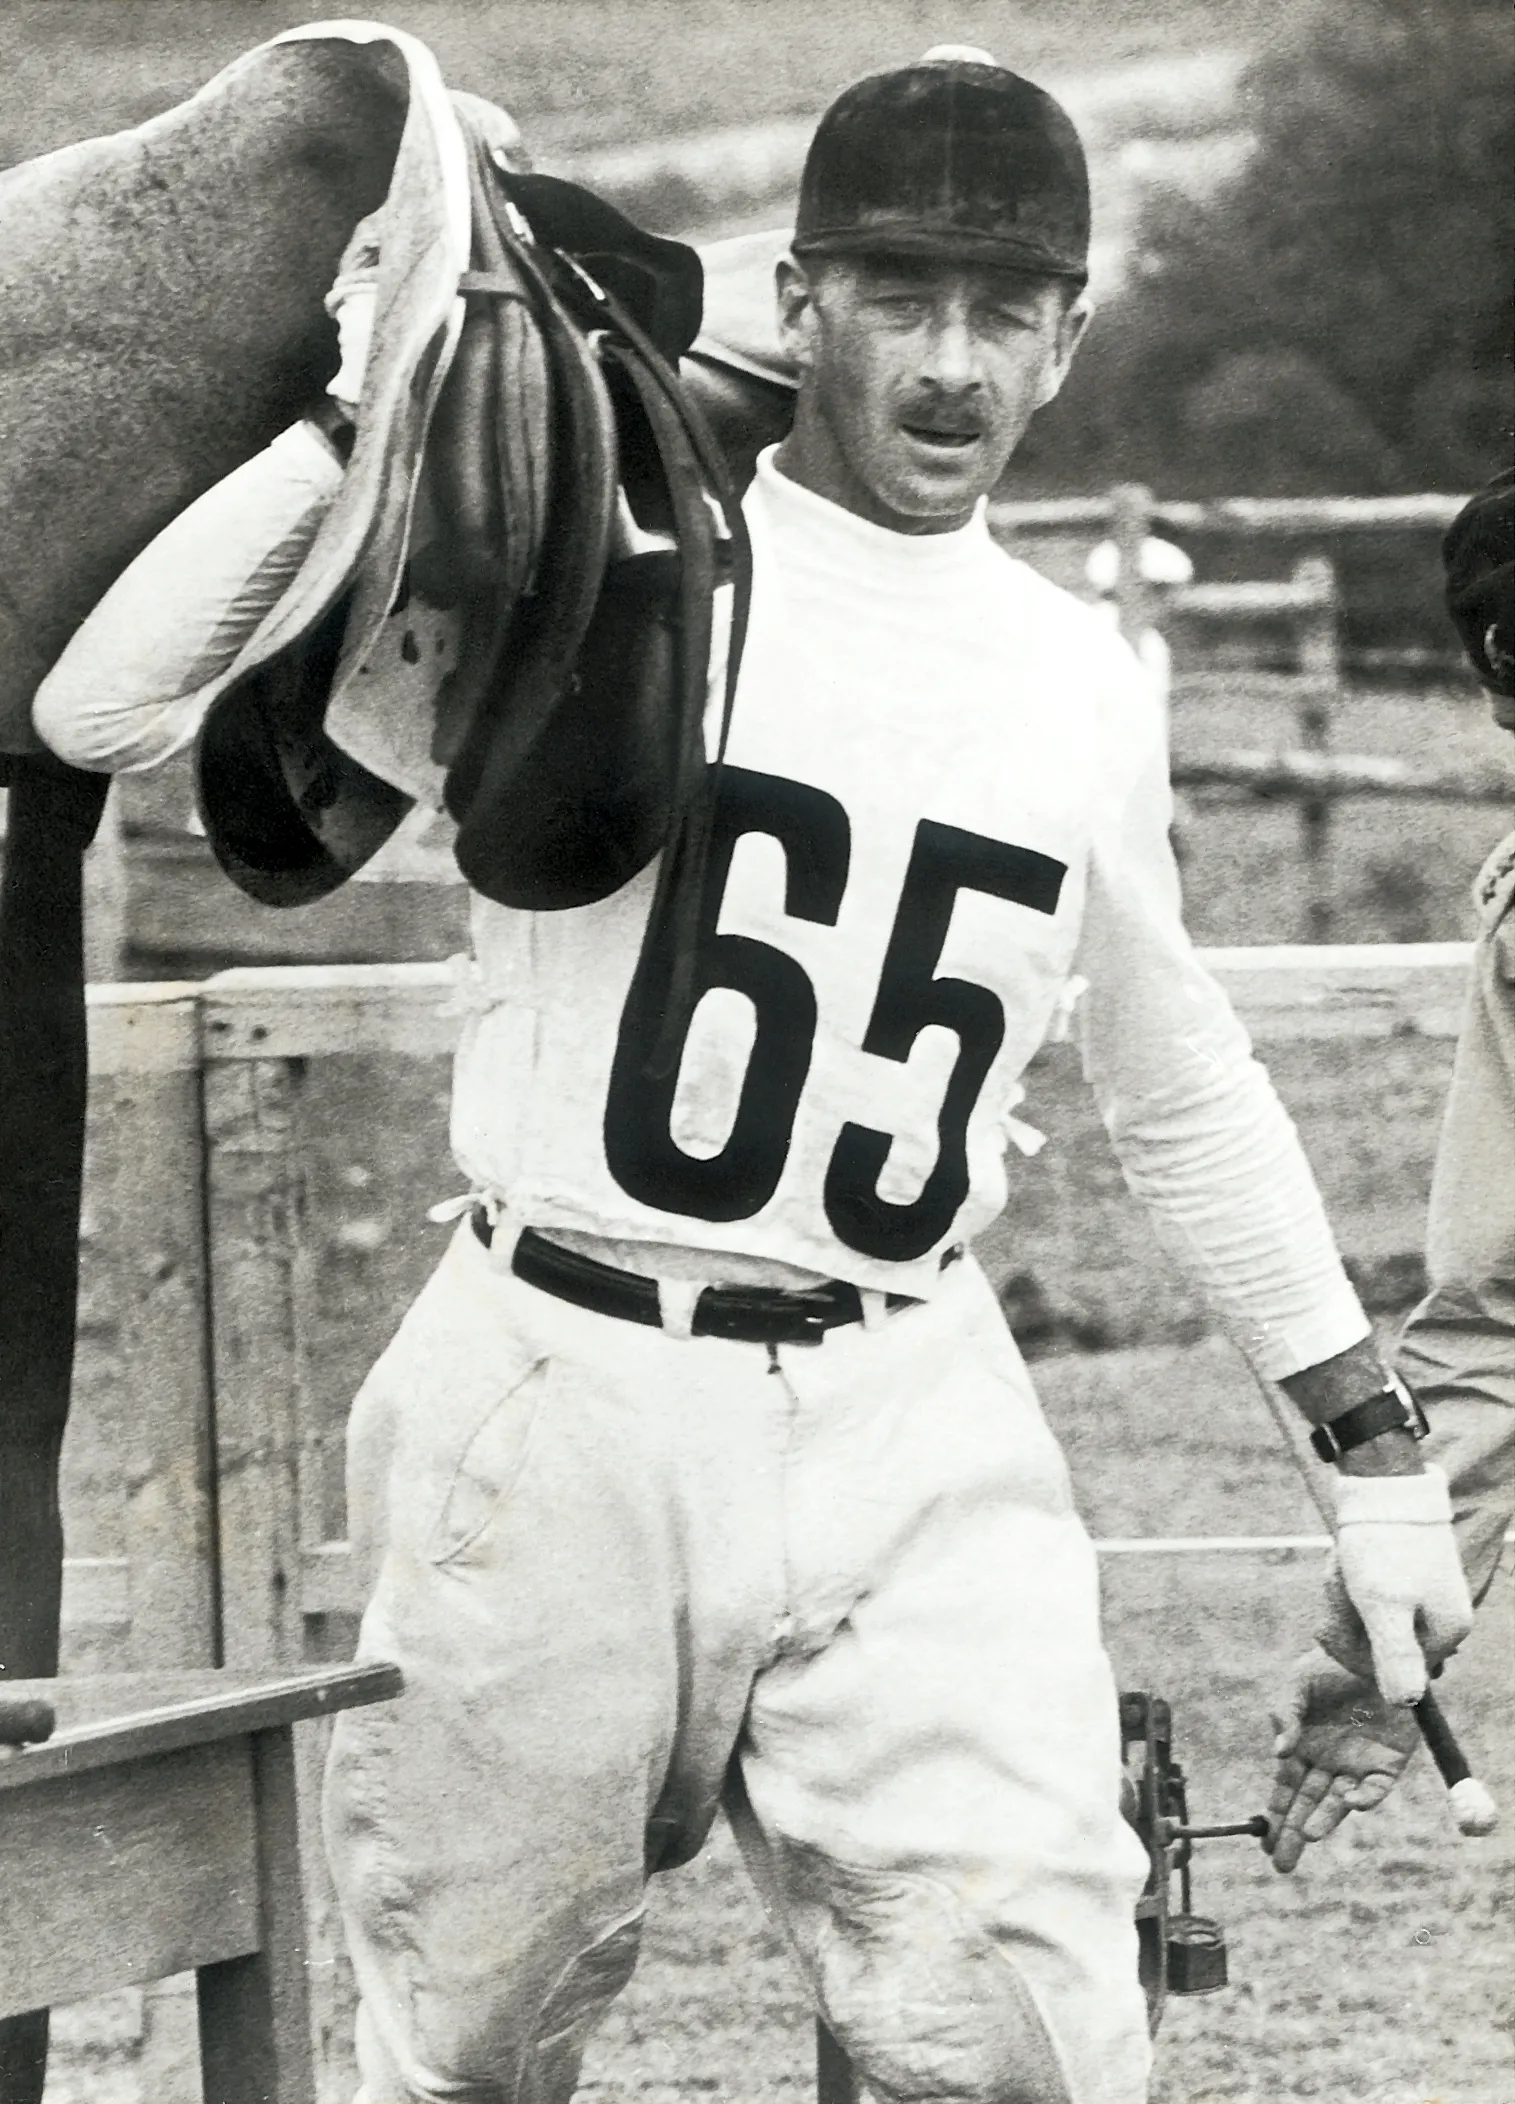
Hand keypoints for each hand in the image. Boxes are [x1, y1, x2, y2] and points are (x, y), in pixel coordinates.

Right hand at [1265, 1648, 1420, 1871]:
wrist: (1374, 1653)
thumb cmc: (1329, 1666)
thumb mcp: (1296, 1683)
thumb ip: (1283, 1714)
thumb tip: (1279, 1753)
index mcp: (1302, 1747)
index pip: (1284, 1788)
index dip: (1274, 1814)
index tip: (1264, 1839)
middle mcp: (1327, 1763)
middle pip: (1306, 1805)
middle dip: (1292, 1833)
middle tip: (1281, 1864)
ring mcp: (1357, 1766)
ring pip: (1337, 1802)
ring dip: (1322, 1820)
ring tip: (1308, 1834)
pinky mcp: (1387, 1765)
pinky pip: (1375, 1789)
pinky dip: (1364, 1798)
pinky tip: (1350, 1801)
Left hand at [1324, 1464, 1472, 1704]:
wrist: (1383, 1480)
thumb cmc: (1383, 1544)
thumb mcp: (1384, 1605)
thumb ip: (1396, 1657)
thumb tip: (1406, 1704)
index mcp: (1446, 1632)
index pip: (1395, 1674)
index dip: (1357, 1652)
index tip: (1343, 1614)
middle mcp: (1441, 1619)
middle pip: (1380, 1645)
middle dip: (1350, 1617)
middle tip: (1344, 1580)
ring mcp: (1424, 1596)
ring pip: (1370, 1619)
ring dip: (1345, 1596)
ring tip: (1344, 1566)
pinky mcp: (1405, 1577)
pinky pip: (1369, 1595)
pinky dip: (1350, 1580)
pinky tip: (1346, 1560)